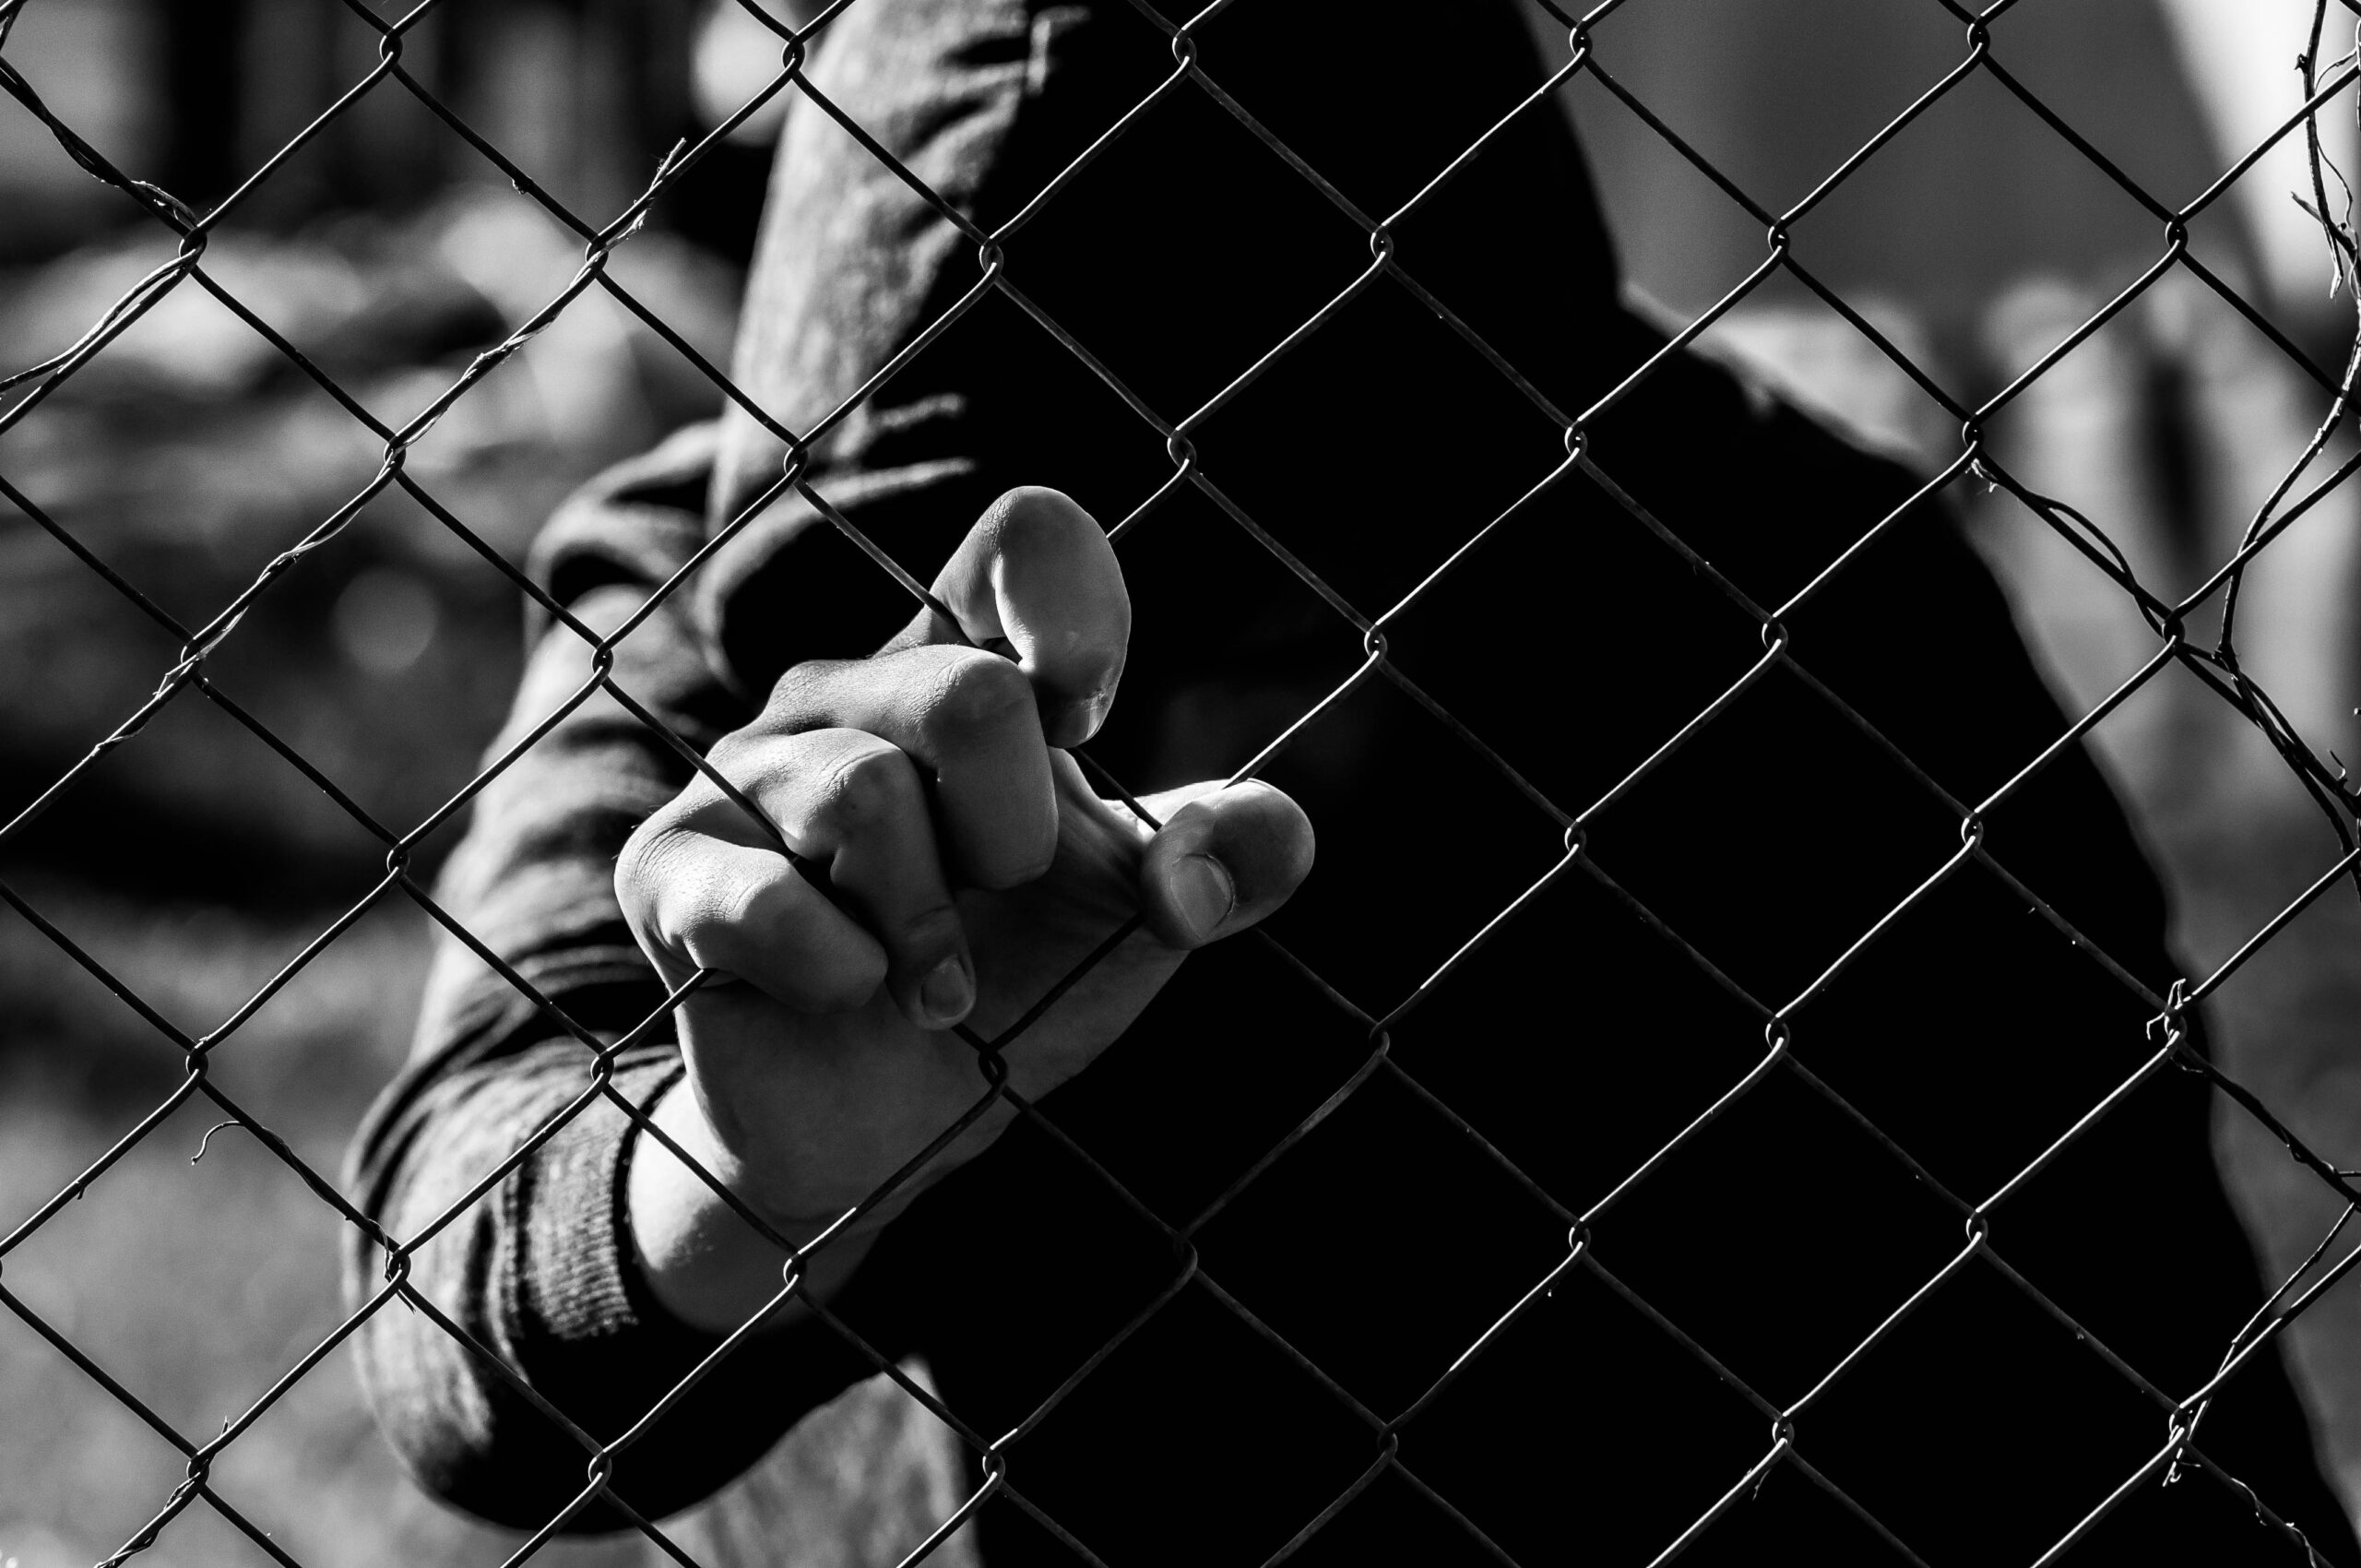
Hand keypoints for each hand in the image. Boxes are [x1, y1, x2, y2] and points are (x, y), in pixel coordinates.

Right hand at [617, 488, 1314, 1329]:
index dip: (1079, 613)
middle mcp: (846, 692)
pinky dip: (842, 974)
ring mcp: (744, 774)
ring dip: (933, 932)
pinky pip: (765, 899)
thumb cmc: (1017, 981)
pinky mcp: (672, 871)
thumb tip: (1230, 854)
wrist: (887, 1125)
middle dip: (1018, 835)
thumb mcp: (1147, 914)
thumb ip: (1235, 857)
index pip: (1026, 534)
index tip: (1089, 720)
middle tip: (999, 896)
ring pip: (864, 792)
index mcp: (966, 665)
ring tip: (933, 985)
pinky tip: (849, 996)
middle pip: (969, 693)